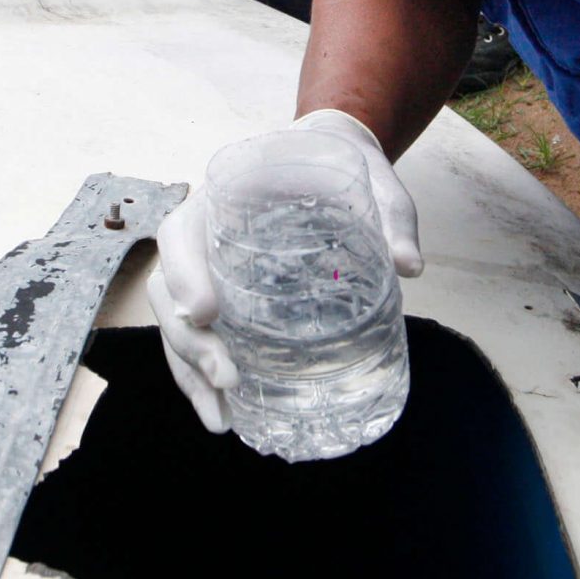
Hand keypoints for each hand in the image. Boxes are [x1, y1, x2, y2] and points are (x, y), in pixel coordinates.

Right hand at [144, 108, 423, 431]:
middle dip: (189, 342)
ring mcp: (207, 269)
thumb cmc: (340, 167)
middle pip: (169, 291)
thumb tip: (410, 266)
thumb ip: (390, 215)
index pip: (181, 232)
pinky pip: (198, 339)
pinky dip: (203, 379)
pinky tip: (227, 414)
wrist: (327, 157)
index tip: (206, 313)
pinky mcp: (223, 298)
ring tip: (221, 421)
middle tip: (228, 378)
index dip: (185, 273)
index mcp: (224, 196)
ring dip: (190, 374)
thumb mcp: (370, 181)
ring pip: (176, 325)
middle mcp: (202, 235)